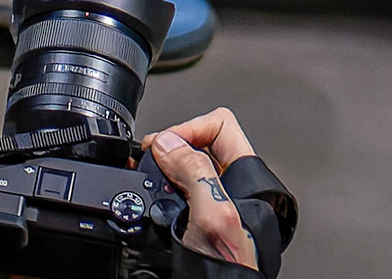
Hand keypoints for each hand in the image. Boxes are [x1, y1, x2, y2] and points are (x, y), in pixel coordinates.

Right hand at [146, 109, 266, 270]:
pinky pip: (170, 195)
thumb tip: (169, 143)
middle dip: (169, 150)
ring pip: (180, 170)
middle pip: (195, 145)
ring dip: (161, 172)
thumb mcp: (213, 216)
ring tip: (148, 179)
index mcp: (244, 178)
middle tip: (150, 161)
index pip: (219, 125)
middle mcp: (227, 188)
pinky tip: (149, 204)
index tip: (166, 147)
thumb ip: (195, 173)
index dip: (189, 129)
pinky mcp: (191, 222)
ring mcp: (208, 205)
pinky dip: (155, 194)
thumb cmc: (230, 267)